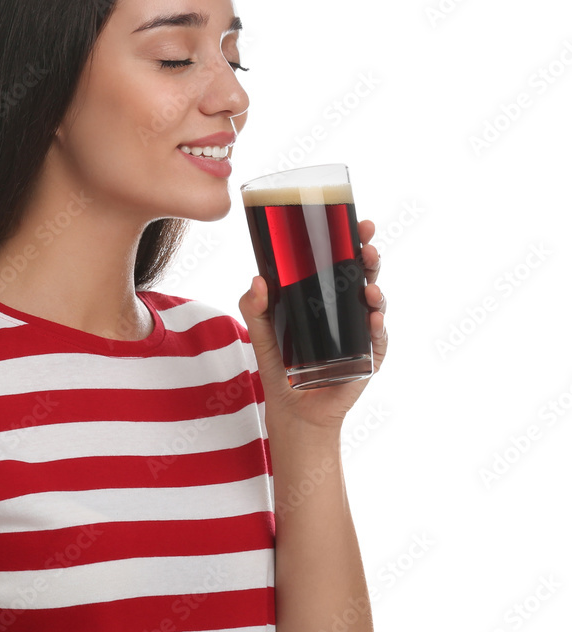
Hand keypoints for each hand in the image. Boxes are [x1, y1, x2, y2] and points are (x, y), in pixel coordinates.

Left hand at [238, 219, 387, 430]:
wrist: (292, 408)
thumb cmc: (279, 364)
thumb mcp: (260, 333)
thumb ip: (254, 308)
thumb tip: (258, 281)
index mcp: (323, 294)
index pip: (340, 260)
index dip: (350, 240)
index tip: (356, 223)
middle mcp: (346, 308)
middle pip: (364, 274)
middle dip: (370, 257)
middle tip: (367, 245)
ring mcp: (361, 332)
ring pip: (377, 303)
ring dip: (377, 290)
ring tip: (370, 286)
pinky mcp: (369, 358)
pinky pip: (378, 340)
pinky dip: (378, 328)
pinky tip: (373, 319)